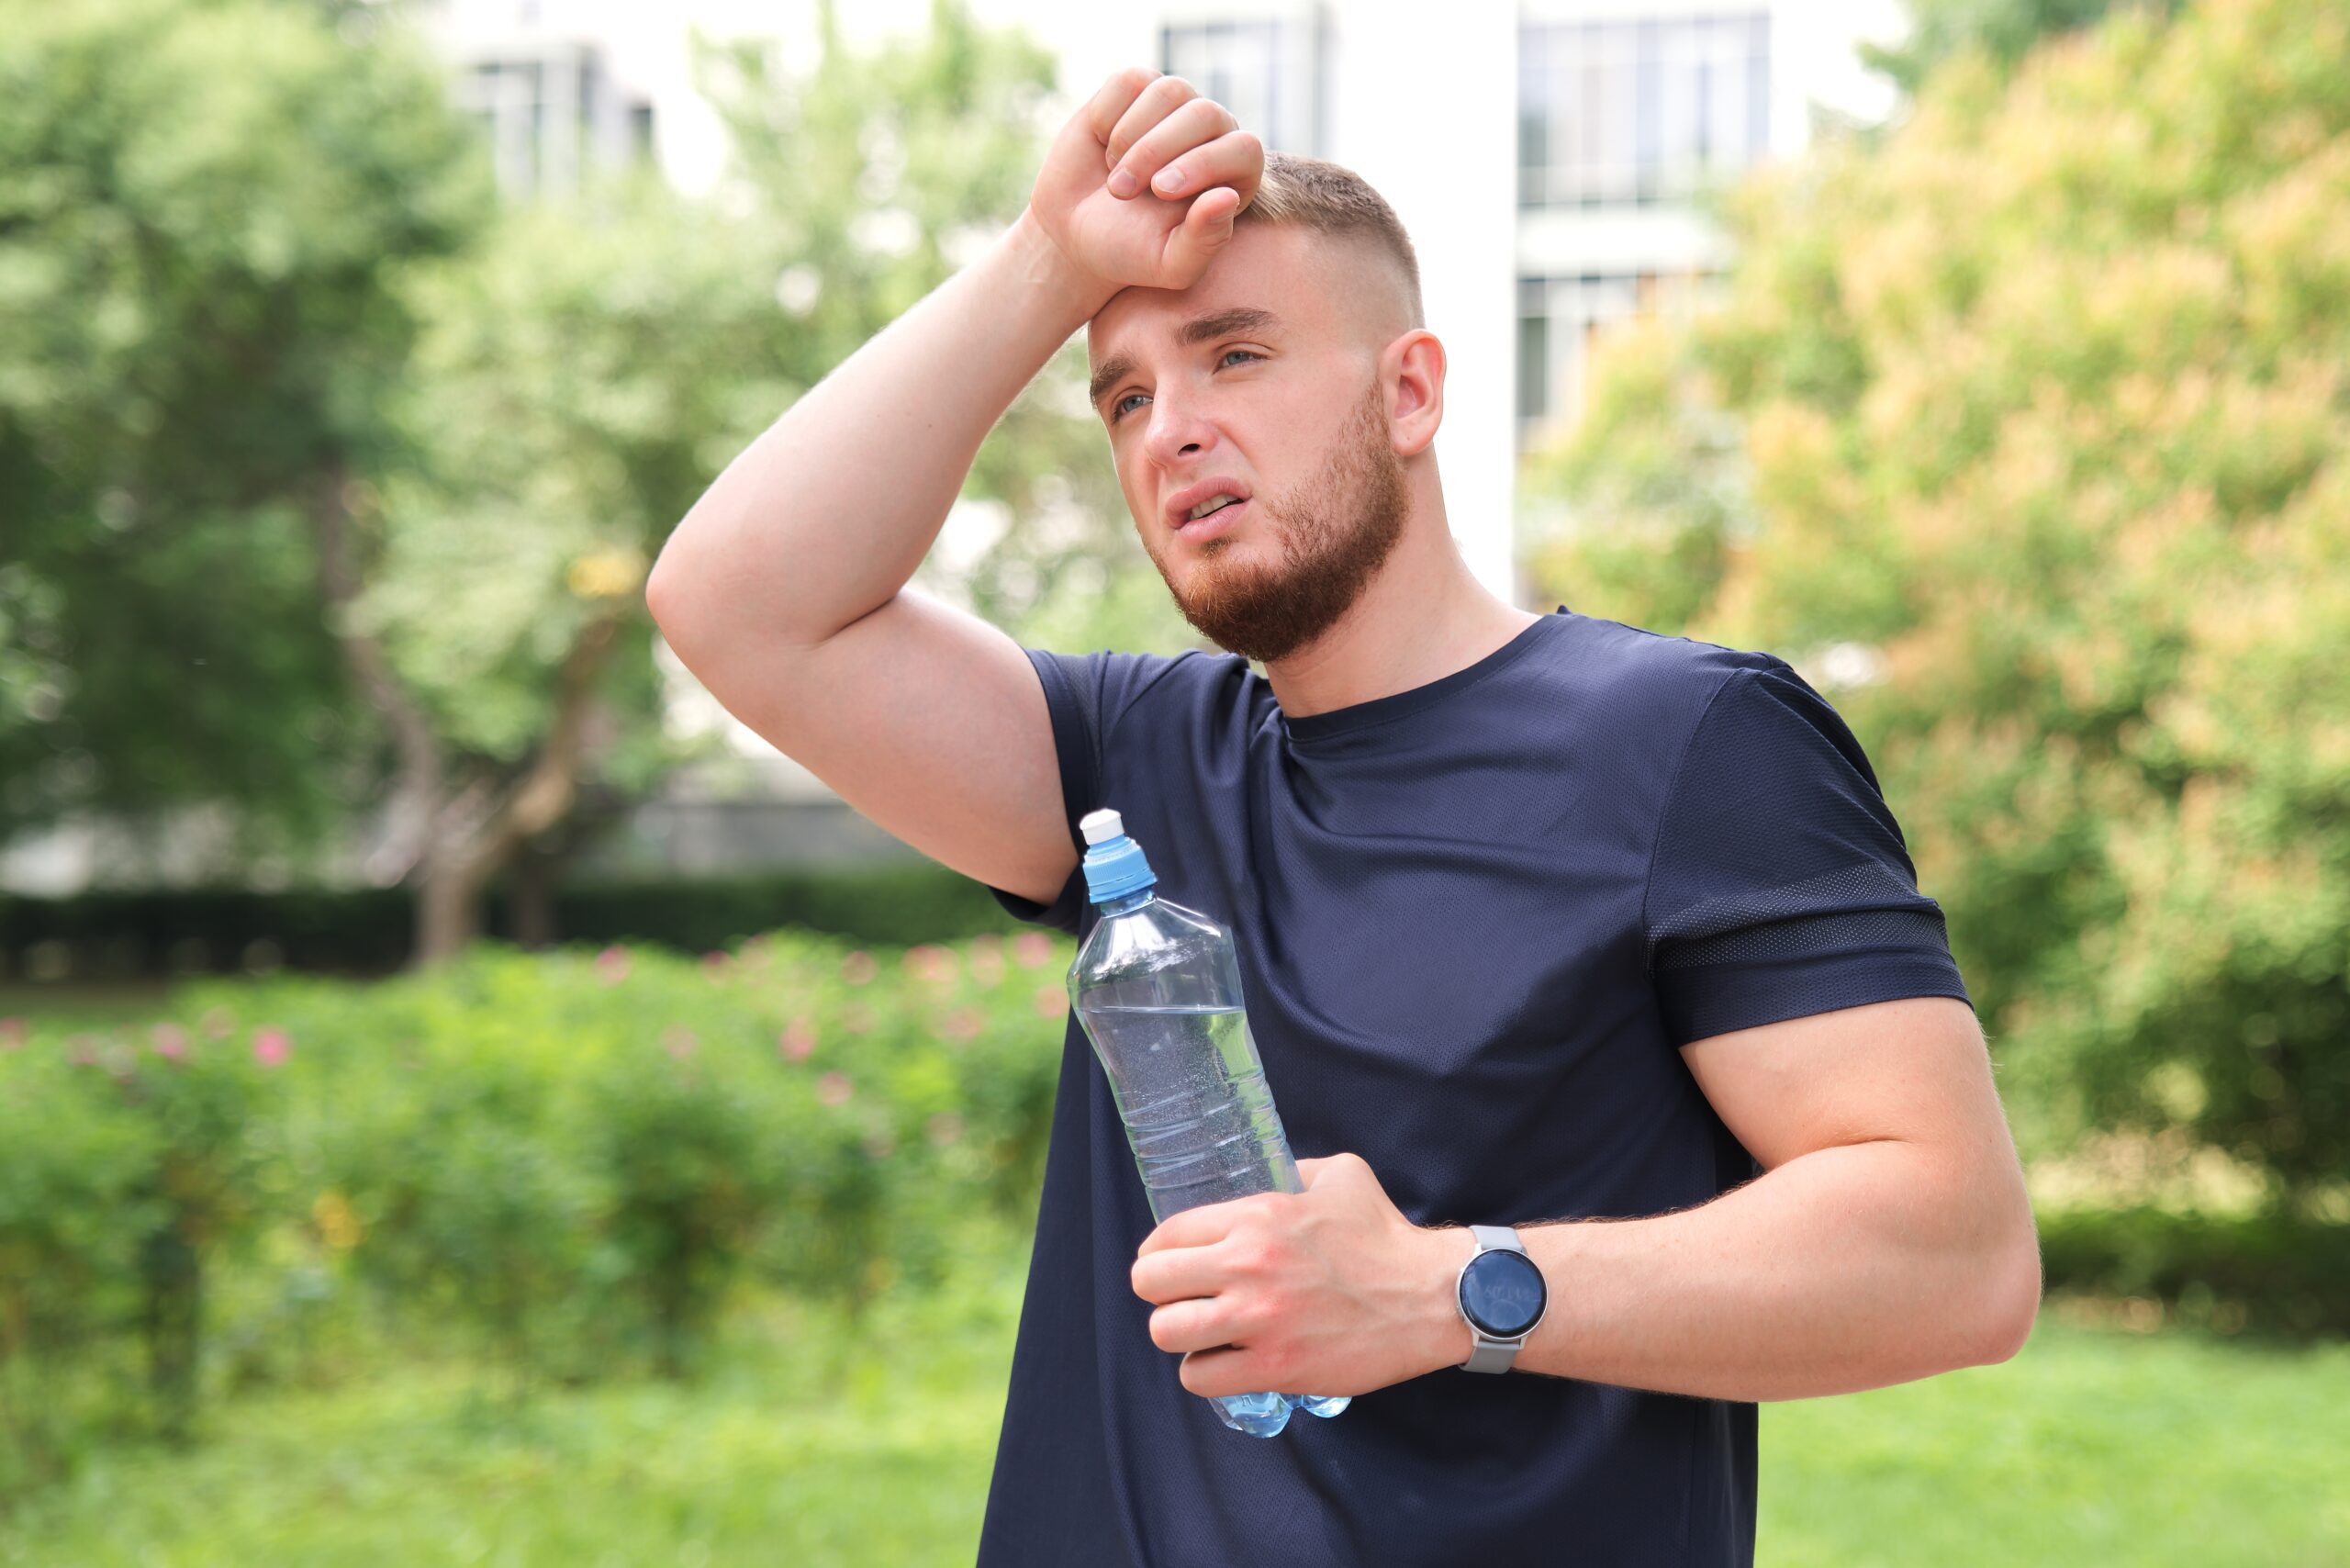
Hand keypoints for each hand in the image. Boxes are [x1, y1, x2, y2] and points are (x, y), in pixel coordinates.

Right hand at [1027, 68, 1264, 295]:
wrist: (1075, 231)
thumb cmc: (1130, 251)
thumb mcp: (1169, 263)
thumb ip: (1205, 241)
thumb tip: (1227, 196)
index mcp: (1236, 175)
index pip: (1243, 148)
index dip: (1203, 164)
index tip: (1160, 191)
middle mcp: (1213, 133)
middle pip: (1203, 113)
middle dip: (1156, 152)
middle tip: (1122, 192)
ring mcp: (1177, 105)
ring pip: (1168, 91)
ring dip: (1130, 136)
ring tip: (1115, 177)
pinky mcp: (1138, 87)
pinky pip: (1130, 81)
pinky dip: (1107, 116)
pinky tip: (1102, 145)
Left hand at [1130, 1153, 1466, 1400]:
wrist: (1430, 1296)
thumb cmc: (1385, 1235)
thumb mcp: (1338, 1176)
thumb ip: (1292, 1170)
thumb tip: (1265, 1168)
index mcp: (1256, 1216)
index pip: (1166, 1235)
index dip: (1160, 1252)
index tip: (1173, 1264)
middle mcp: (1249, 1265)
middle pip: (1150, 1282)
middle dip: (1160, 1291)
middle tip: (1184, 1297)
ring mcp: (1259, 1320)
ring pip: (1166, 1332)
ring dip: (1179, 1334)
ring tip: (1202, 1332)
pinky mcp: (1275, 1367)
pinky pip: (1199, 1377)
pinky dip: (1204, 1372)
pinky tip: (1225, 1361)